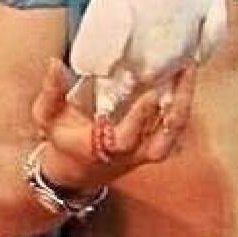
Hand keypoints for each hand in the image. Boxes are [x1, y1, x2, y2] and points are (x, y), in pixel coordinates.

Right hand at [30, 59, 197, 193]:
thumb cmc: (62, 140)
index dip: (141, 117)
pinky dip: (183, 104)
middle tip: (184, 69)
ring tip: (189, 69)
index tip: (152, 93)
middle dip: (178, 102)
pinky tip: (186, 78)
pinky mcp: (154, 145)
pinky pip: (175, 128)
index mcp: (104, 148)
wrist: (75, 172)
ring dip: (185, 100)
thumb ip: (52, 92)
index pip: (127, 137)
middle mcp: (131, 153)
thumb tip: (54, 63)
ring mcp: (146, 151)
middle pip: (164, 136)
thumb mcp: (47, 117)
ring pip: (174, 131)